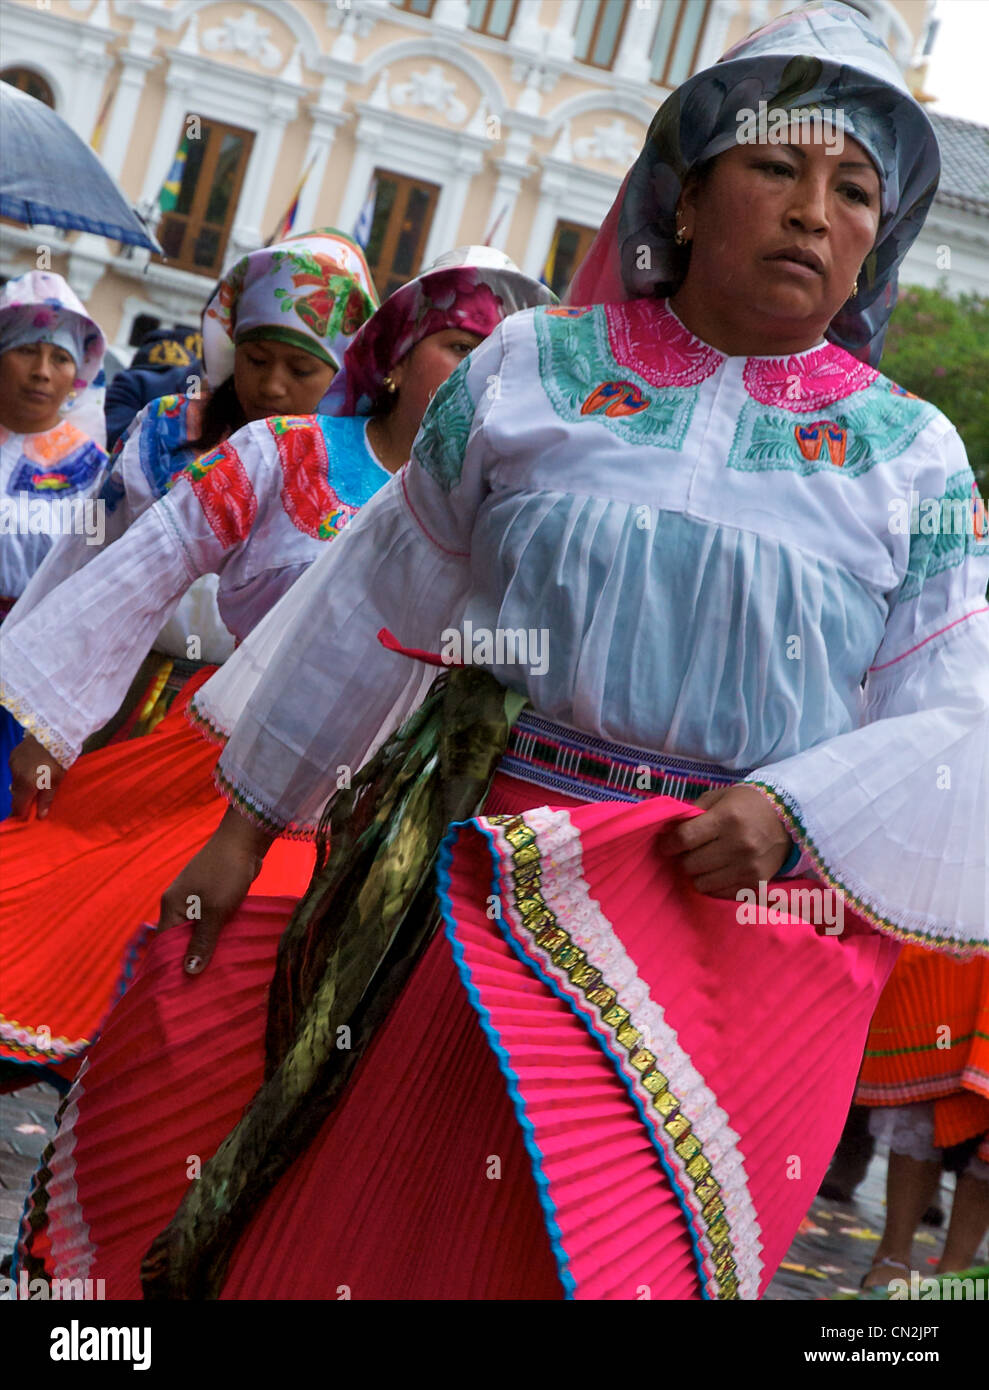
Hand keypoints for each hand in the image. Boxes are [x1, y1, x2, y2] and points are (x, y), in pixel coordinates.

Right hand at [8, 733, 65, 818]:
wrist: (53, 733)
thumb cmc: (59, 760)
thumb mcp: (56, 781)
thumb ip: (46, 799)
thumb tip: (40, 816)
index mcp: (26, 785)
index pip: (17, 806)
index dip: (21, 814)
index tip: (26, 817)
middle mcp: (15, 776)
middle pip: (16, 794)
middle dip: (24, 799)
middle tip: (35, 799)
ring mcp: (12, 764)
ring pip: (15, 782)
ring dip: (23, 785)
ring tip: (37, 781)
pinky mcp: (13, 755)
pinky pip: (15, 770)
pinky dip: (22, 773)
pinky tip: (33, 769)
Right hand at [158, 807, 275, 974]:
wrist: (244, 841)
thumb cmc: (226, 873)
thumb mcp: (215, 910)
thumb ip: (202, 941)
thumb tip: (188, 971)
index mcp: (171, 907)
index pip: (164, 945)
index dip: (171, 967)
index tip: (179, 991)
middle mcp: (179, 905)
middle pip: (180, 941)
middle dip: (190, 961)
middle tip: (199, 989)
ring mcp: (196, 900)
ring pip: (197, 933)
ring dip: (206, 949)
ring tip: (214, 975)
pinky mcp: (213, 898)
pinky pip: (210, 923)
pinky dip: (216, 936)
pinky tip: (225, 952)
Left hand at [656, 784, 792, 898]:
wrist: (788, 817)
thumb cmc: (746, 804)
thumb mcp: (719, 798)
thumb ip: (693, 813)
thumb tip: (668, 832)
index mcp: (727, 819)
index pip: (685, 838)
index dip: (668, 844)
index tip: (666, 846)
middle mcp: (738, 844)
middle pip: (691, 864)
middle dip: (683, 859)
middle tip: (688, 852)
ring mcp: (748, 867)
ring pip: (702, 883)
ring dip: (698, 874)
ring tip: (705, 862)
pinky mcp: (756, 883)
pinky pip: (720, 893)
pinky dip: (714, 884)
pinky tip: (719, 871)